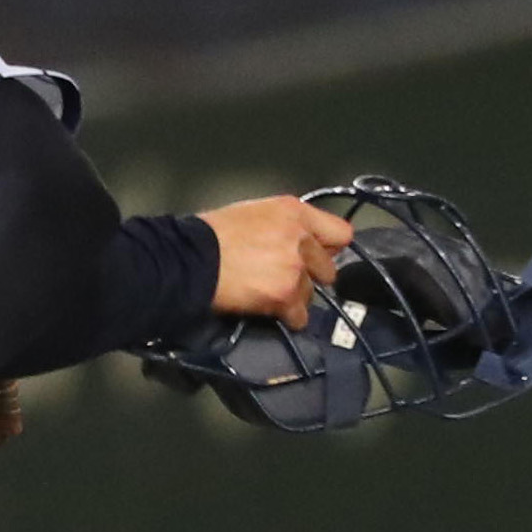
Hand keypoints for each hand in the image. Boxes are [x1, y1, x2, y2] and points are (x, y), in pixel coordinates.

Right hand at [202, 194, 353, 328]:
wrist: (191, 260)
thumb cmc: (209, 236)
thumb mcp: (252, 214)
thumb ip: (282, 226)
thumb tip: (293, 241)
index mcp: (294, 212)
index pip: (339, 233)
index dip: (329, 248)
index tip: (318, 257)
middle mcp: (301, 237)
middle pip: (328, 267)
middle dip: (310, 276)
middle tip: (288, 280)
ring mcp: (295, 267)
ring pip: (311, 293)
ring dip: (294, 298)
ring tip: (269, 296)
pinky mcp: (285, 295)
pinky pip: (299, 316)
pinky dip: (287, 319)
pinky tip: (271, 313)